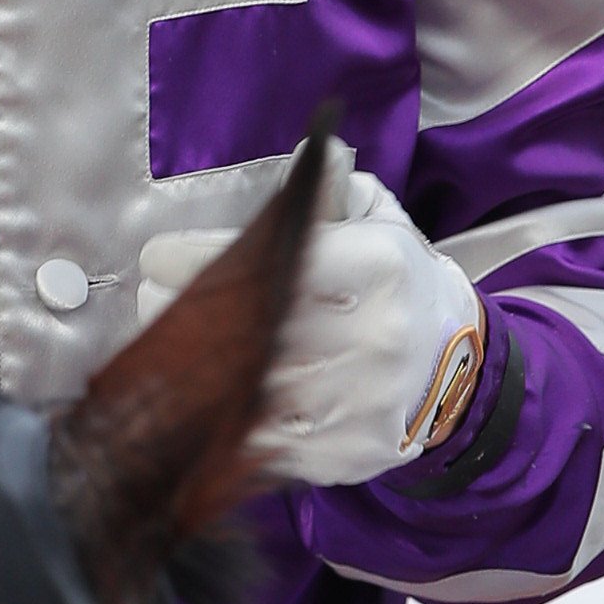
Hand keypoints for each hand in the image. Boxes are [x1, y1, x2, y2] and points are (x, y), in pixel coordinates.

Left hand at [138, 165, 483, 486]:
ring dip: (197, 371)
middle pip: (251, 329)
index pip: (269, 261)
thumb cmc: (394, 281)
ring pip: (251, 390)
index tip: (156, 256)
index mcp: (378, 268)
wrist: (455, 362)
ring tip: (170, 347)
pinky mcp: (349, 453)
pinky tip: (208, 396)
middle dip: (187, 314)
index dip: (199, 259)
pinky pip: (266, 441)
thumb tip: (312, 150)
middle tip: (149, 300)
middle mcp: (374, 336)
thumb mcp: (374, 219)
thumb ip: (329, 189)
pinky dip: (230, 418)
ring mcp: (363, 402)